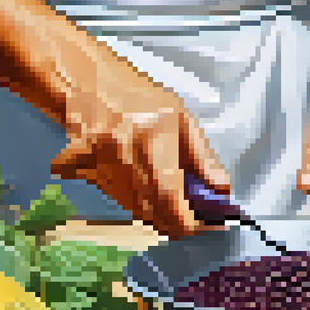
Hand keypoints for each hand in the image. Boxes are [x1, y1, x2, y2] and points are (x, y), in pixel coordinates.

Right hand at [48, 54, 229, 239]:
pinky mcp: (87, 175)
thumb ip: (203, 157)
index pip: (170, 199)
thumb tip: (222, 190)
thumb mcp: (182, 119)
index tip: (210, 224)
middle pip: (154, 212)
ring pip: (137, 212)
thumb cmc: (141, 98)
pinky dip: (136, 203)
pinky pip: (118, 202)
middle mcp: (122, 157)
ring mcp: (100, 167)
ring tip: (171, 194)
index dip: (192, 221)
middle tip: (196, 213)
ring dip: (159, 213)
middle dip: (179, 220)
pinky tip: (142, 187)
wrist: (89, 85)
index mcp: (151, 141)